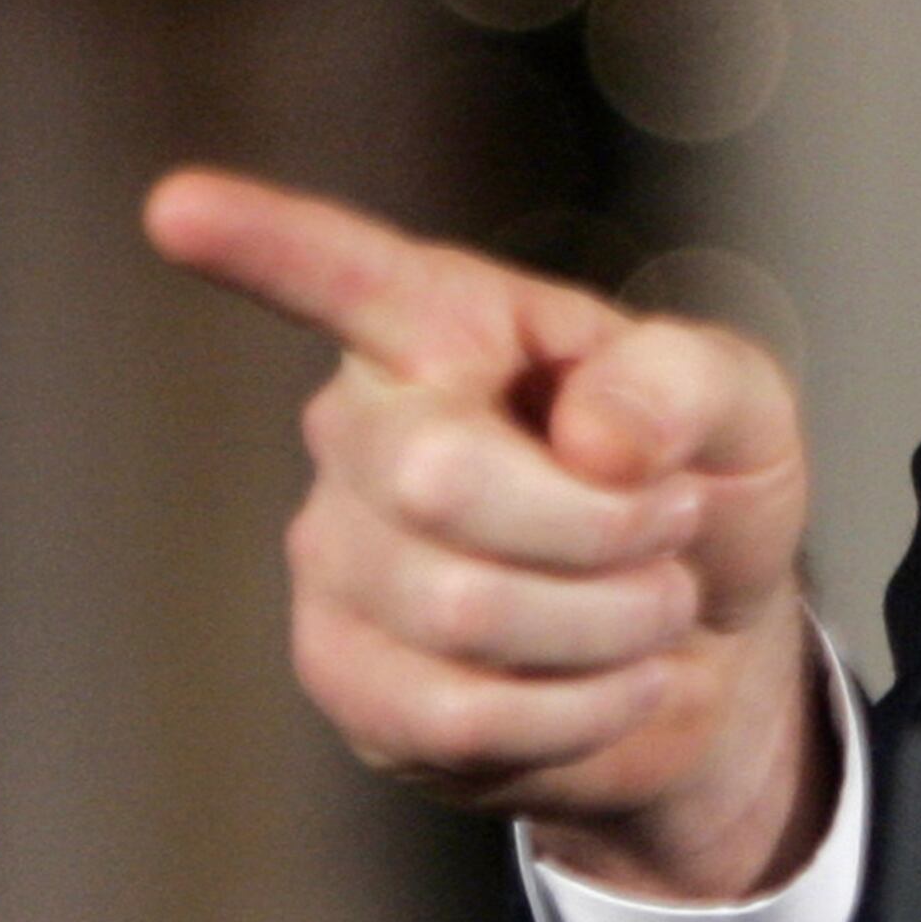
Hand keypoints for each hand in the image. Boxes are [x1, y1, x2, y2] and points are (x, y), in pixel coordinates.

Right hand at [143, 168, 831, 901]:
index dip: (266, 244)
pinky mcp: (349, 676)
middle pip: (443, 479)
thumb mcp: (742, 404)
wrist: (704, 648)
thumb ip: (686, 381)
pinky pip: (458, 714)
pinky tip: (615, 679)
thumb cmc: (702, 487)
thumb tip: (590, 436)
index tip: (177, 207)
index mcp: (454, 325)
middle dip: (604, 526)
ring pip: (464, 611)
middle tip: (673, 524)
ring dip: (612, 623)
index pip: (351, 277)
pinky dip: (582, 708)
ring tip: (653, 602)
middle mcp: (368, 428)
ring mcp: (341, 556)